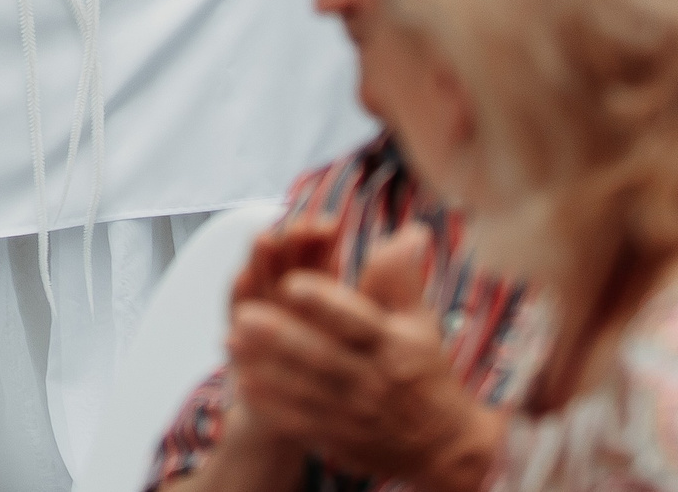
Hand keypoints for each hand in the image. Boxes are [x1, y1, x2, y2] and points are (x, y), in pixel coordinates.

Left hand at [225, 224, 499, 491]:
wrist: (446, 446)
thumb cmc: (424, 369)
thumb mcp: (420, 322)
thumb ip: (401, 279)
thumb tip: (409, 231)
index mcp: (394, 345)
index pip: (358, 321)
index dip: (325, 303)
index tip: (292, 282)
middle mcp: (374, 379)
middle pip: (324, 357)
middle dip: (283, 338)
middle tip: (243, 314)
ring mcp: (355, 413)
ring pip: (306, 390)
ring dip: (268, 368)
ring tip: (231, 341)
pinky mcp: (340, 438)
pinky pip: (302, 423)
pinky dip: (273, 405)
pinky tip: (244, 384)